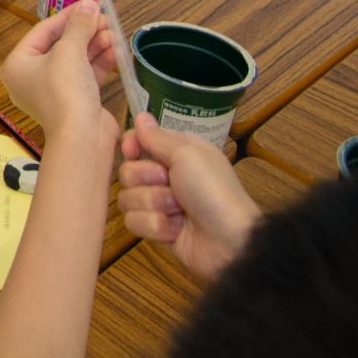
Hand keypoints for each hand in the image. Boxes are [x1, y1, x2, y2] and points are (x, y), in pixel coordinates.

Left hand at [0, 0, 117, 142]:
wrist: (82, 137)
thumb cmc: (64, 94)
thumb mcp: (69, 51)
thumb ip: (79, 26)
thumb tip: (88, 6)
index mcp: (17, 65)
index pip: (42, 31)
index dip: (66, 16)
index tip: (86, 5)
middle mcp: (31, 78)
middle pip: (61, 45)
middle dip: (84, 31)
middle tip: (103, 18)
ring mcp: (54, 90)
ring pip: (76, 59)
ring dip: (95, 44)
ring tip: (113, 32)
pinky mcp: (74, 100)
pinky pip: (86, 74)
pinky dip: (100, 61)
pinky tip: (116, 49)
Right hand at [117, 112, 258, 279]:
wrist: (230, 241)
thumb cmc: (213, 191)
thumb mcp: (188, 155)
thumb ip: (157, 137)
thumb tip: (141, 116)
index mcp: (176, 154)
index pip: (137, 142)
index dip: (131, 146)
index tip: (132, 152)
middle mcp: (166, 177)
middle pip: (127, 171)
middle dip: (145, 179)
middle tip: (170, 183)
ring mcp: (160, 205)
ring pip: (127, 198)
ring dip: (152, 205)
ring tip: (178, 212)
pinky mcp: (157, 230)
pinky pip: (134, 223)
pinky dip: (155, 227)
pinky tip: (176, 230)